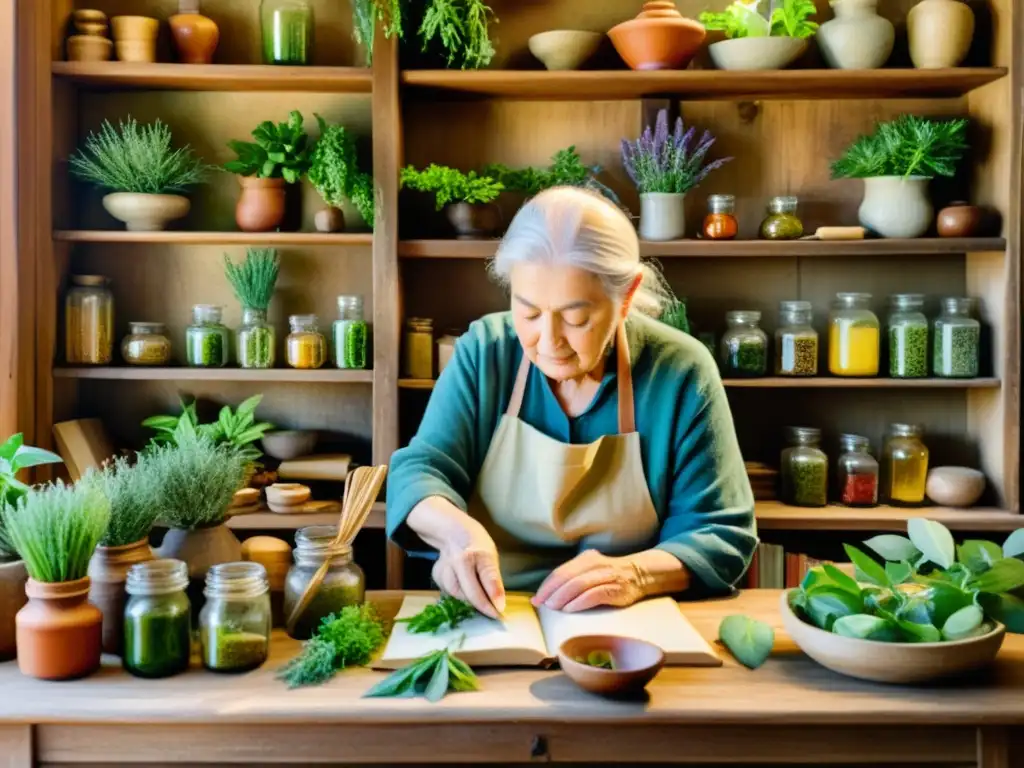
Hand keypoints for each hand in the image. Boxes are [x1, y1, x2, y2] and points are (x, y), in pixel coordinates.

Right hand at [429, 511, 505, 618]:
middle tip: (492, 615)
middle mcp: (462, 559)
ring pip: (456, 593)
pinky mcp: (436, 573)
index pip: (489, 576)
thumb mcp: (492, 557)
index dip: (495, 595)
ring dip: (468, 599)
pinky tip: (460, 585)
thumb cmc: (478, 547)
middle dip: (482, 606)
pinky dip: (456, 593)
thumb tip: (498, 604)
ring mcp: (447, 565)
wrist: (454, 532)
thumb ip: (493, 579)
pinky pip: (447, 591)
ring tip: (476, 596)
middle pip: (470, 589)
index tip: (500, 611)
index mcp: (481, 553)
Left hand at [531, 550, 646, 612]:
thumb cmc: (609, 576)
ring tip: (553, 608)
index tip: (536, 599)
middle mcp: (595, 564)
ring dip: (562, 597)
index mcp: (585, 558)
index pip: (560, 571)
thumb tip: (546, 595)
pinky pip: (594, 595)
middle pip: (567, 577)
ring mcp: (606, 576)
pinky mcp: (615, 589)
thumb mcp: (590, 570)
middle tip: (542, 604)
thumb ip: (572, 578)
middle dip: (551, 592)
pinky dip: (579, 602)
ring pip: (578, 585)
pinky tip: (570, 610)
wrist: (639, 575)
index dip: (546, 585)